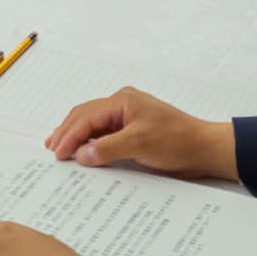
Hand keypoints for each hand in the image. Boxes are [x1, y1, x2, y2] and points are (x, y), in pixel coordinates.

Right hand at [46, 86, 239, 181]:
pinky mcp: (134, 131)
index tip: (57, 152)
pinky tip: (84, 152)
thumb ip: (108, 147)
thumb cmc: (177, 140)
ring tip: (60, 148)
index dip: (70, 134)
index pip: (87, 116)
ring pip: (94, 124)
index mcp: (122, 101)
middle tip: (51, 149)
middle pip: (86, 116)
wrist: (205, 149)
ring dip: (77, 137)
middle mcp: (122, 105)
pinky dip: (92, 143)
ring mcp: (128, 117)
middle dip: (67, 131)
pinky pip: (105, 135)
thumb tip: (81, 154)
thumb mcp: (140, 144)